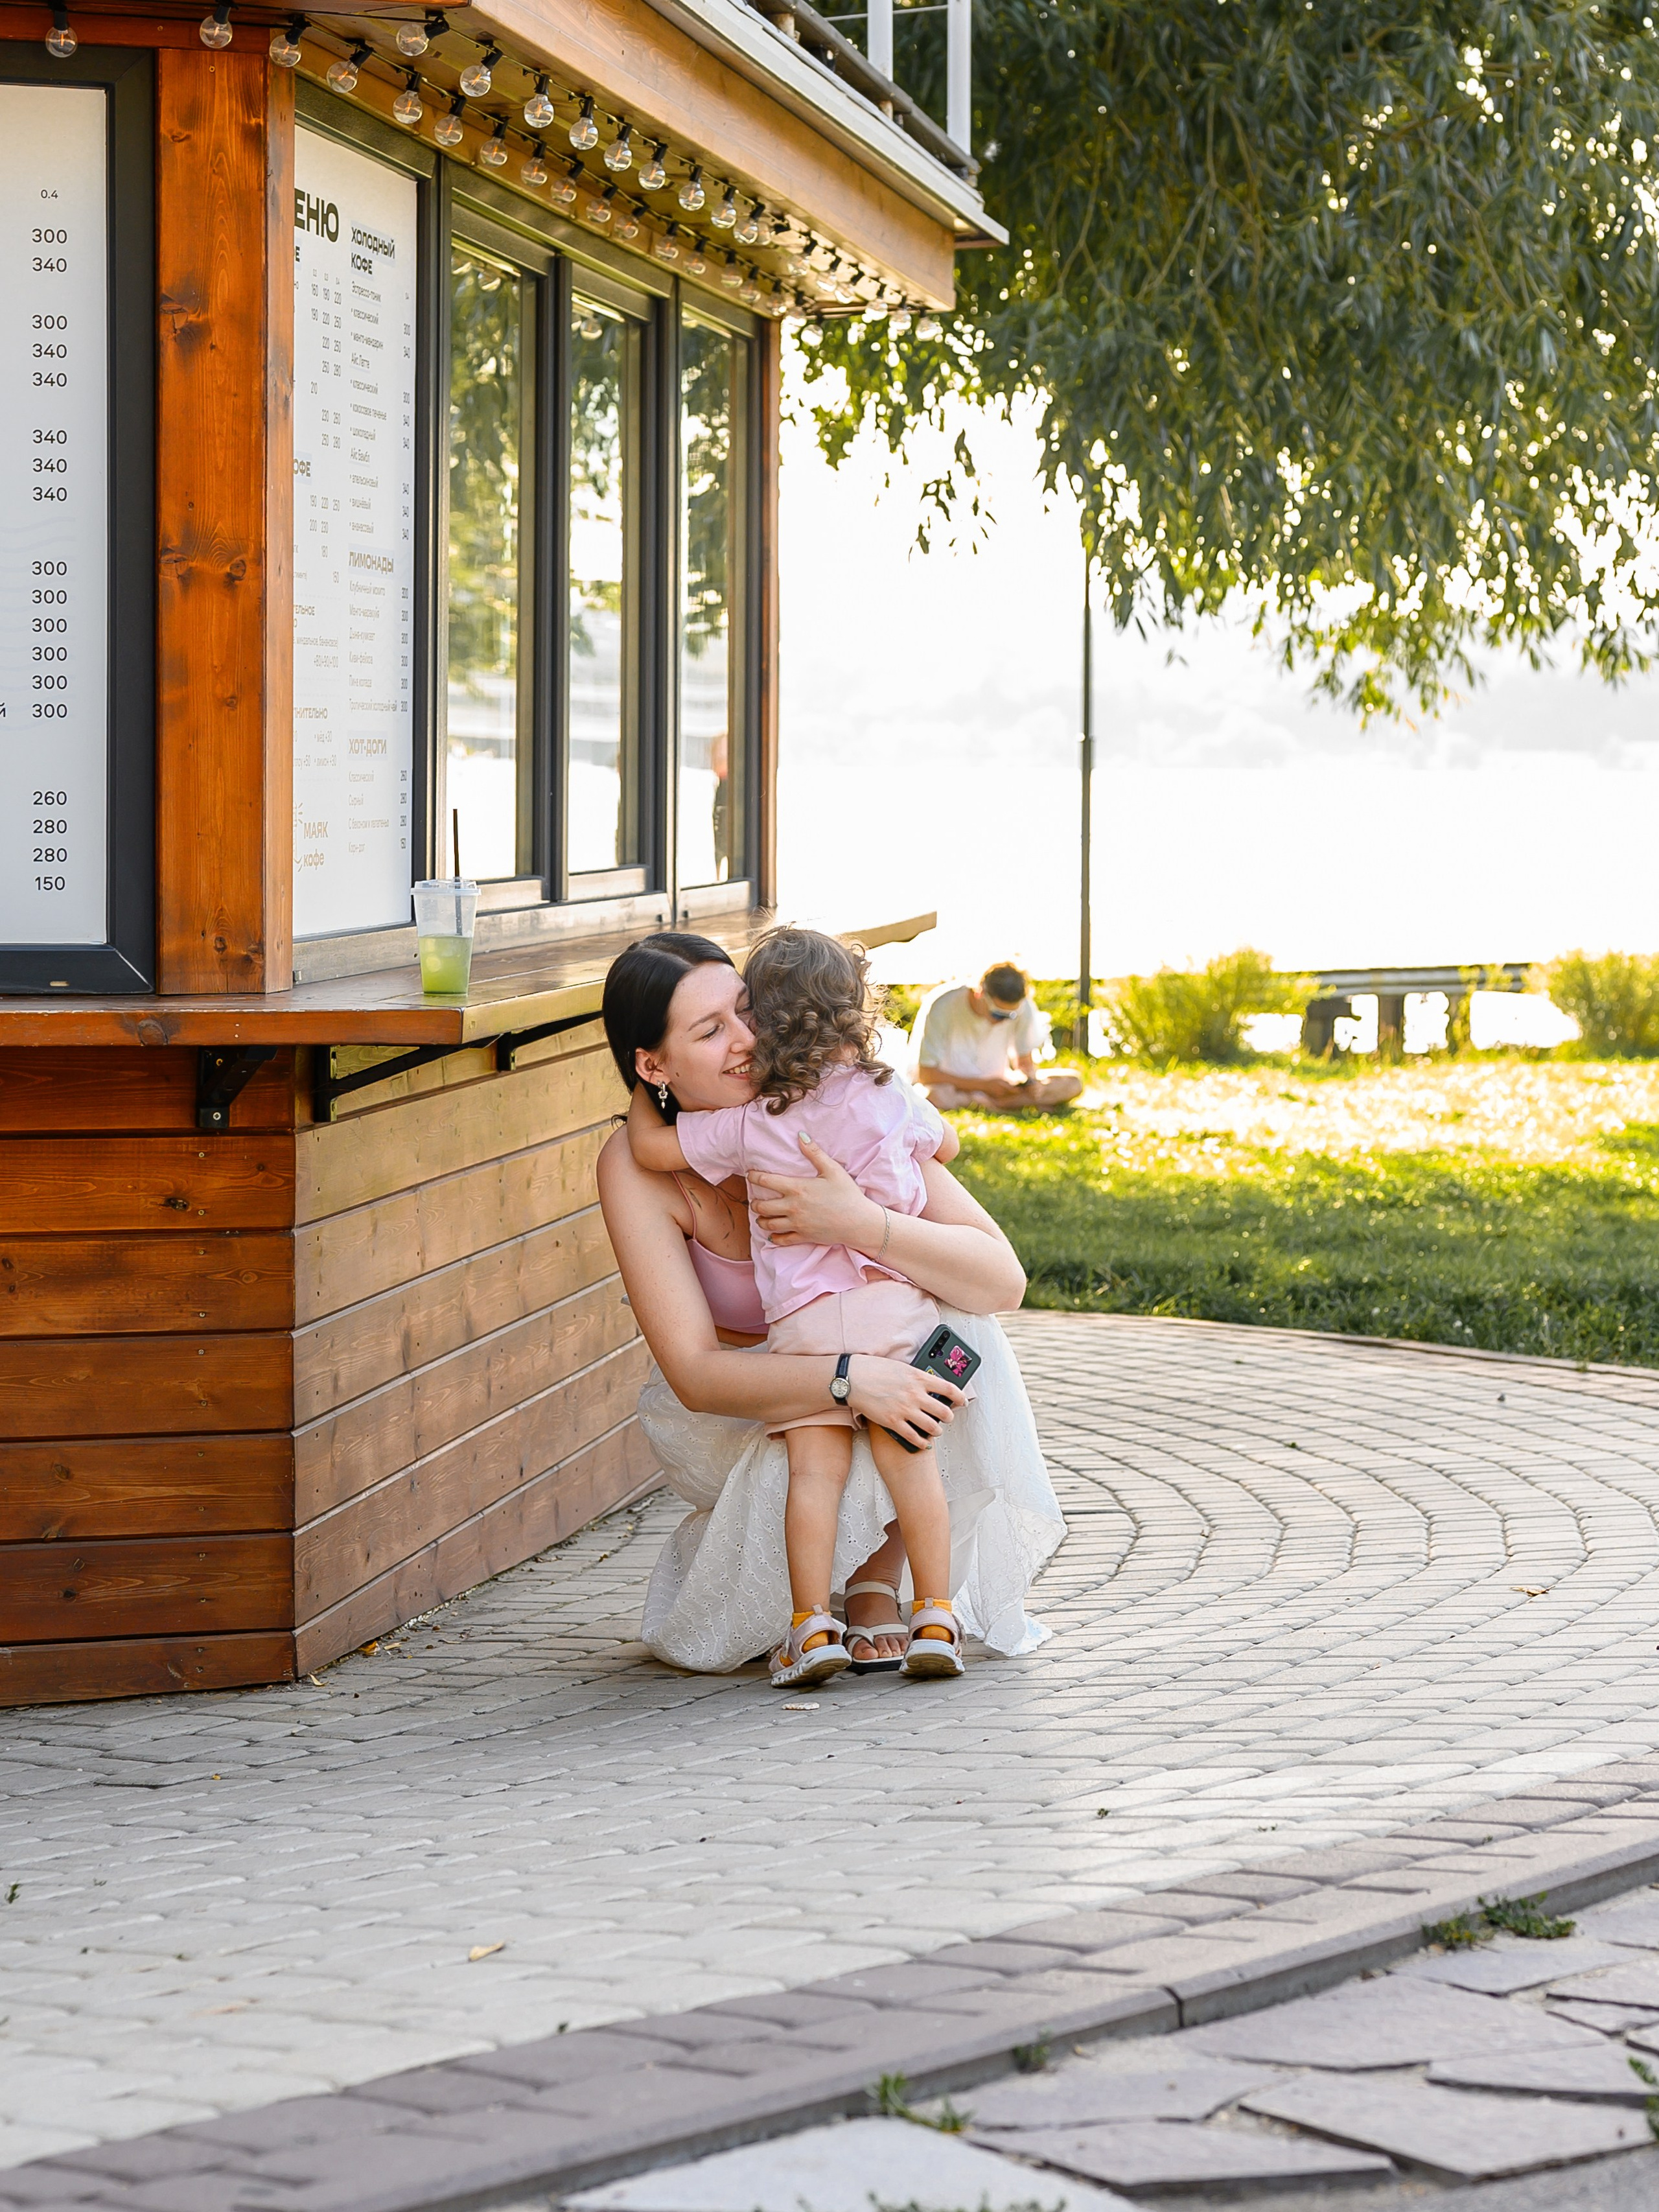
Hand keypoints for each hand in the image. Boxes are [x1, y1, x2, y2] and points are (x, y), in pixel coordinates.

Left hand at [749, 1135, 883, 1250]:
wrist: (859, 1222)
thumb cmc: (848, 1194)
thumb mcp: (833, 1170)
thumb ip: (815, 1153)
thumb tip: (801, 1136)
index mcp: (797, 1188)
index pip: (766, 1181)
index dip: (754, 1177)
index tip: (750, 1175)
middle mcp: (792, 1207)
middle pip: (761, 1206)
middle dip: (754, 1202)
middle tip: (755, 1199)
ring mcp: (796, 1224)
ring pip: (768, 1224)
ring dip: (761, 1219)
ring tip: (761, 1215)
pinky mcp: (803, 1237)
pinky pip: (781, 1240)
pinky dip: (774, 1237)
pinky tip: (773, 1233)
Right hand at [844, 1354, 962, 1446]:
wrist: (854, 1378)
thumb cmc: (875, 1369)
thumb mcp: (902, 1367)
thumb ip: (917, 1377)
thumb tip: (929, 1385)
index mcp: (919, 1378)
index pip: (950, 1389)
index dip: (960, 1397)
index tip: (963, 1401)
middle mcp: (916, 1395)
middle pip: (944, 1412)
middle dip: (949, 1417)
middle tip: (948, 1417)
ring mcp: (905, 1410)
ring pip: (933, 1427)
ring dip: (937, 1431)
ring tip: (936, 1430)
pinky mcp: (893, 1423)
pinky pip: (914, 1437)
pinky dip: (922, 1443)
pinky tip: (924, 1443)